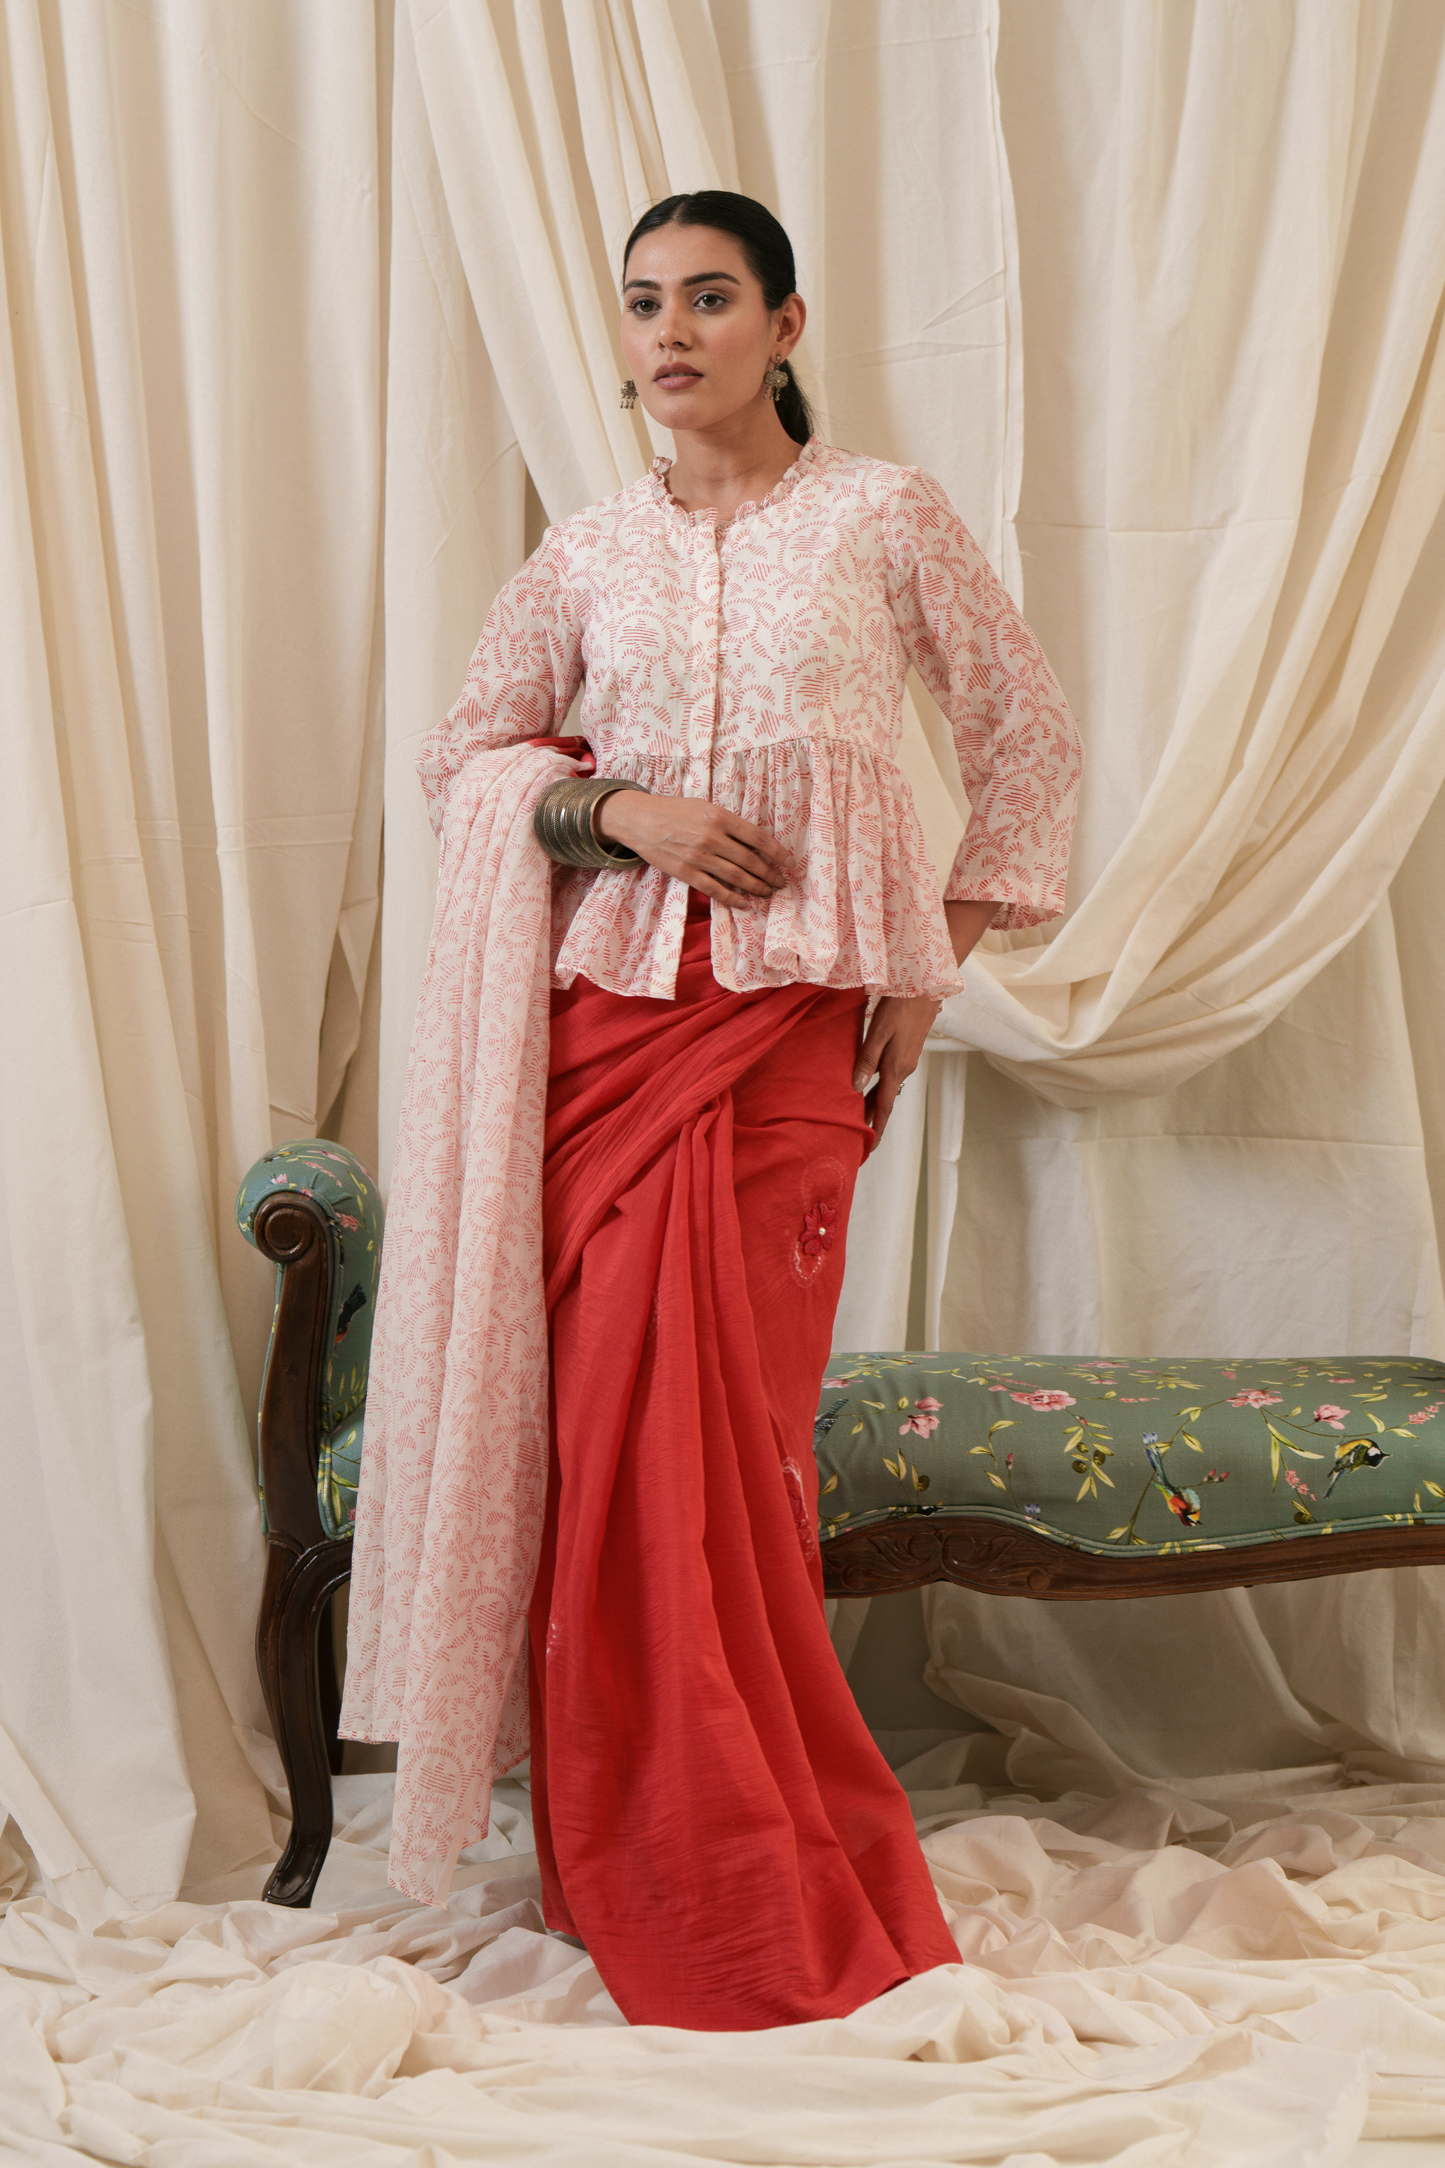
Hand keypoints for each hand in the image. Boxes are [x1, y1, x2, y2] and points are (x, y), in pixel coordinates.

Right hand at [595, 791, 791, 905]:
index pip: (757, 837)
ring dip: (756, 887)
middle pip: (750, 860)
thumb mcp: (705, 807)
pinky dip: (732, 898)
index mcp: (719, 817)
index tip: (790, 862)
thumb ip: (728, 823)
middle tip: (781, 882)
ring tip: (768, 892)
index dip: (777, 852)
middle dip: (770, 874)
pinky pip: (714, 889)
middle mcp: (711, 838)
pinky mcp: (686, 872)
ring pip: (736, 877)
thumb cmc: (674, 810)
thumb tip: (754, 843)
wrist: (640, 820)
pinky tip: (745, 903)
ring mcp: (698, 857)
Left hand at [853, 994, 940, 1140]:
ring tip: (859, 1114)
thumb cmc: (899, 1006)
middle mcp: (904, 1068)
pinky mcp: (908, 1050)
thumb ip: (867, 1059)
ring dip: (874, 1101)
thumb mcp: (878, 1032)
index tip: (869, 1146)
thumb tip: (856, 1087)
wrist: (925, 986)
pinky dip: (879, 1085)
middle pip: (885, 1099)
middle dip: (872, 1118)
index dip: (875, 1126)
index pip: (883, 1105)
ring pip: (888, 1086)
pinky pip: (891, 1075)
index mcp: (895, 1067)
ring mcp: (908, 1059)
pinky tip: (869, 1084)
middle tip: (858, 1135)